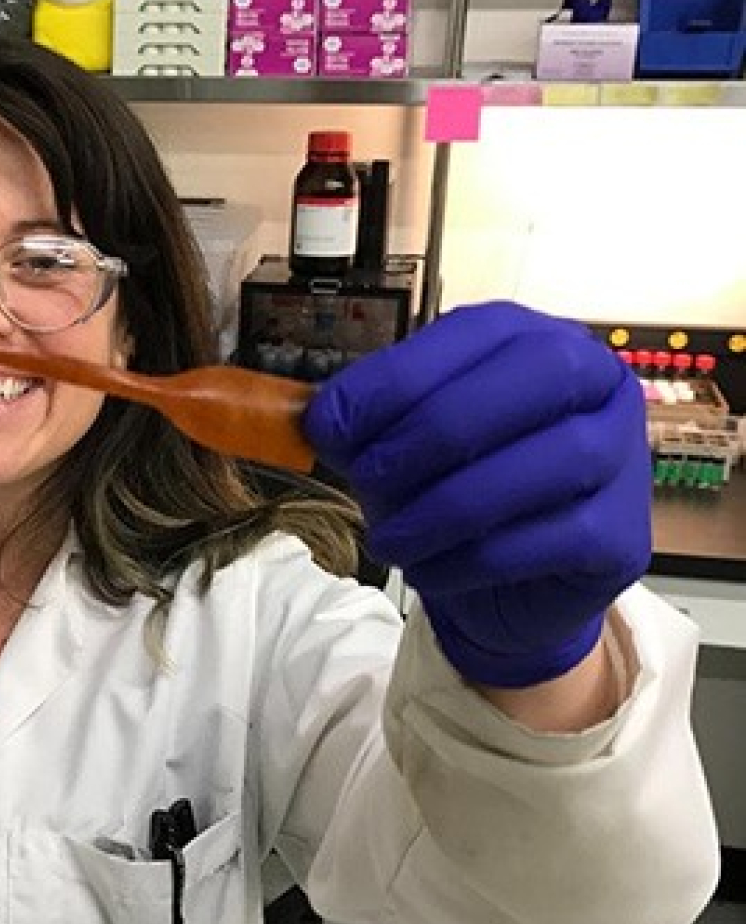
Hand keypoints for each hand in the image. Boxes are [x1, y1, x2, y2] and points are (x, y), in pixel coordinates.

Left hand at [302, 302, 650, 687]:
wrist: (510, 587)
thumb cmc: (457, 494)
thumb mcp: (398, 444)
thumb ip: (359, 421)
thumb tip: (302, 416)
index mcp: (530, 338)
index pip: (465, 336)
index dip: (388, 382)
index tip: (326, 427)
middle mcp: (593, 382)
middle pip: (513, 389)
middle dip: (422, 439)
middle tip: (366, 482)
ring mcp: (620, 458)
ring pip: (536, 467)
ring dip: (441, 510)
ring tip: (391, 539)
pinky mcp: (622, 536)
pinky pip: (545, 540)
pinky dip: (470, 559)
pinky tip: (431, 569)